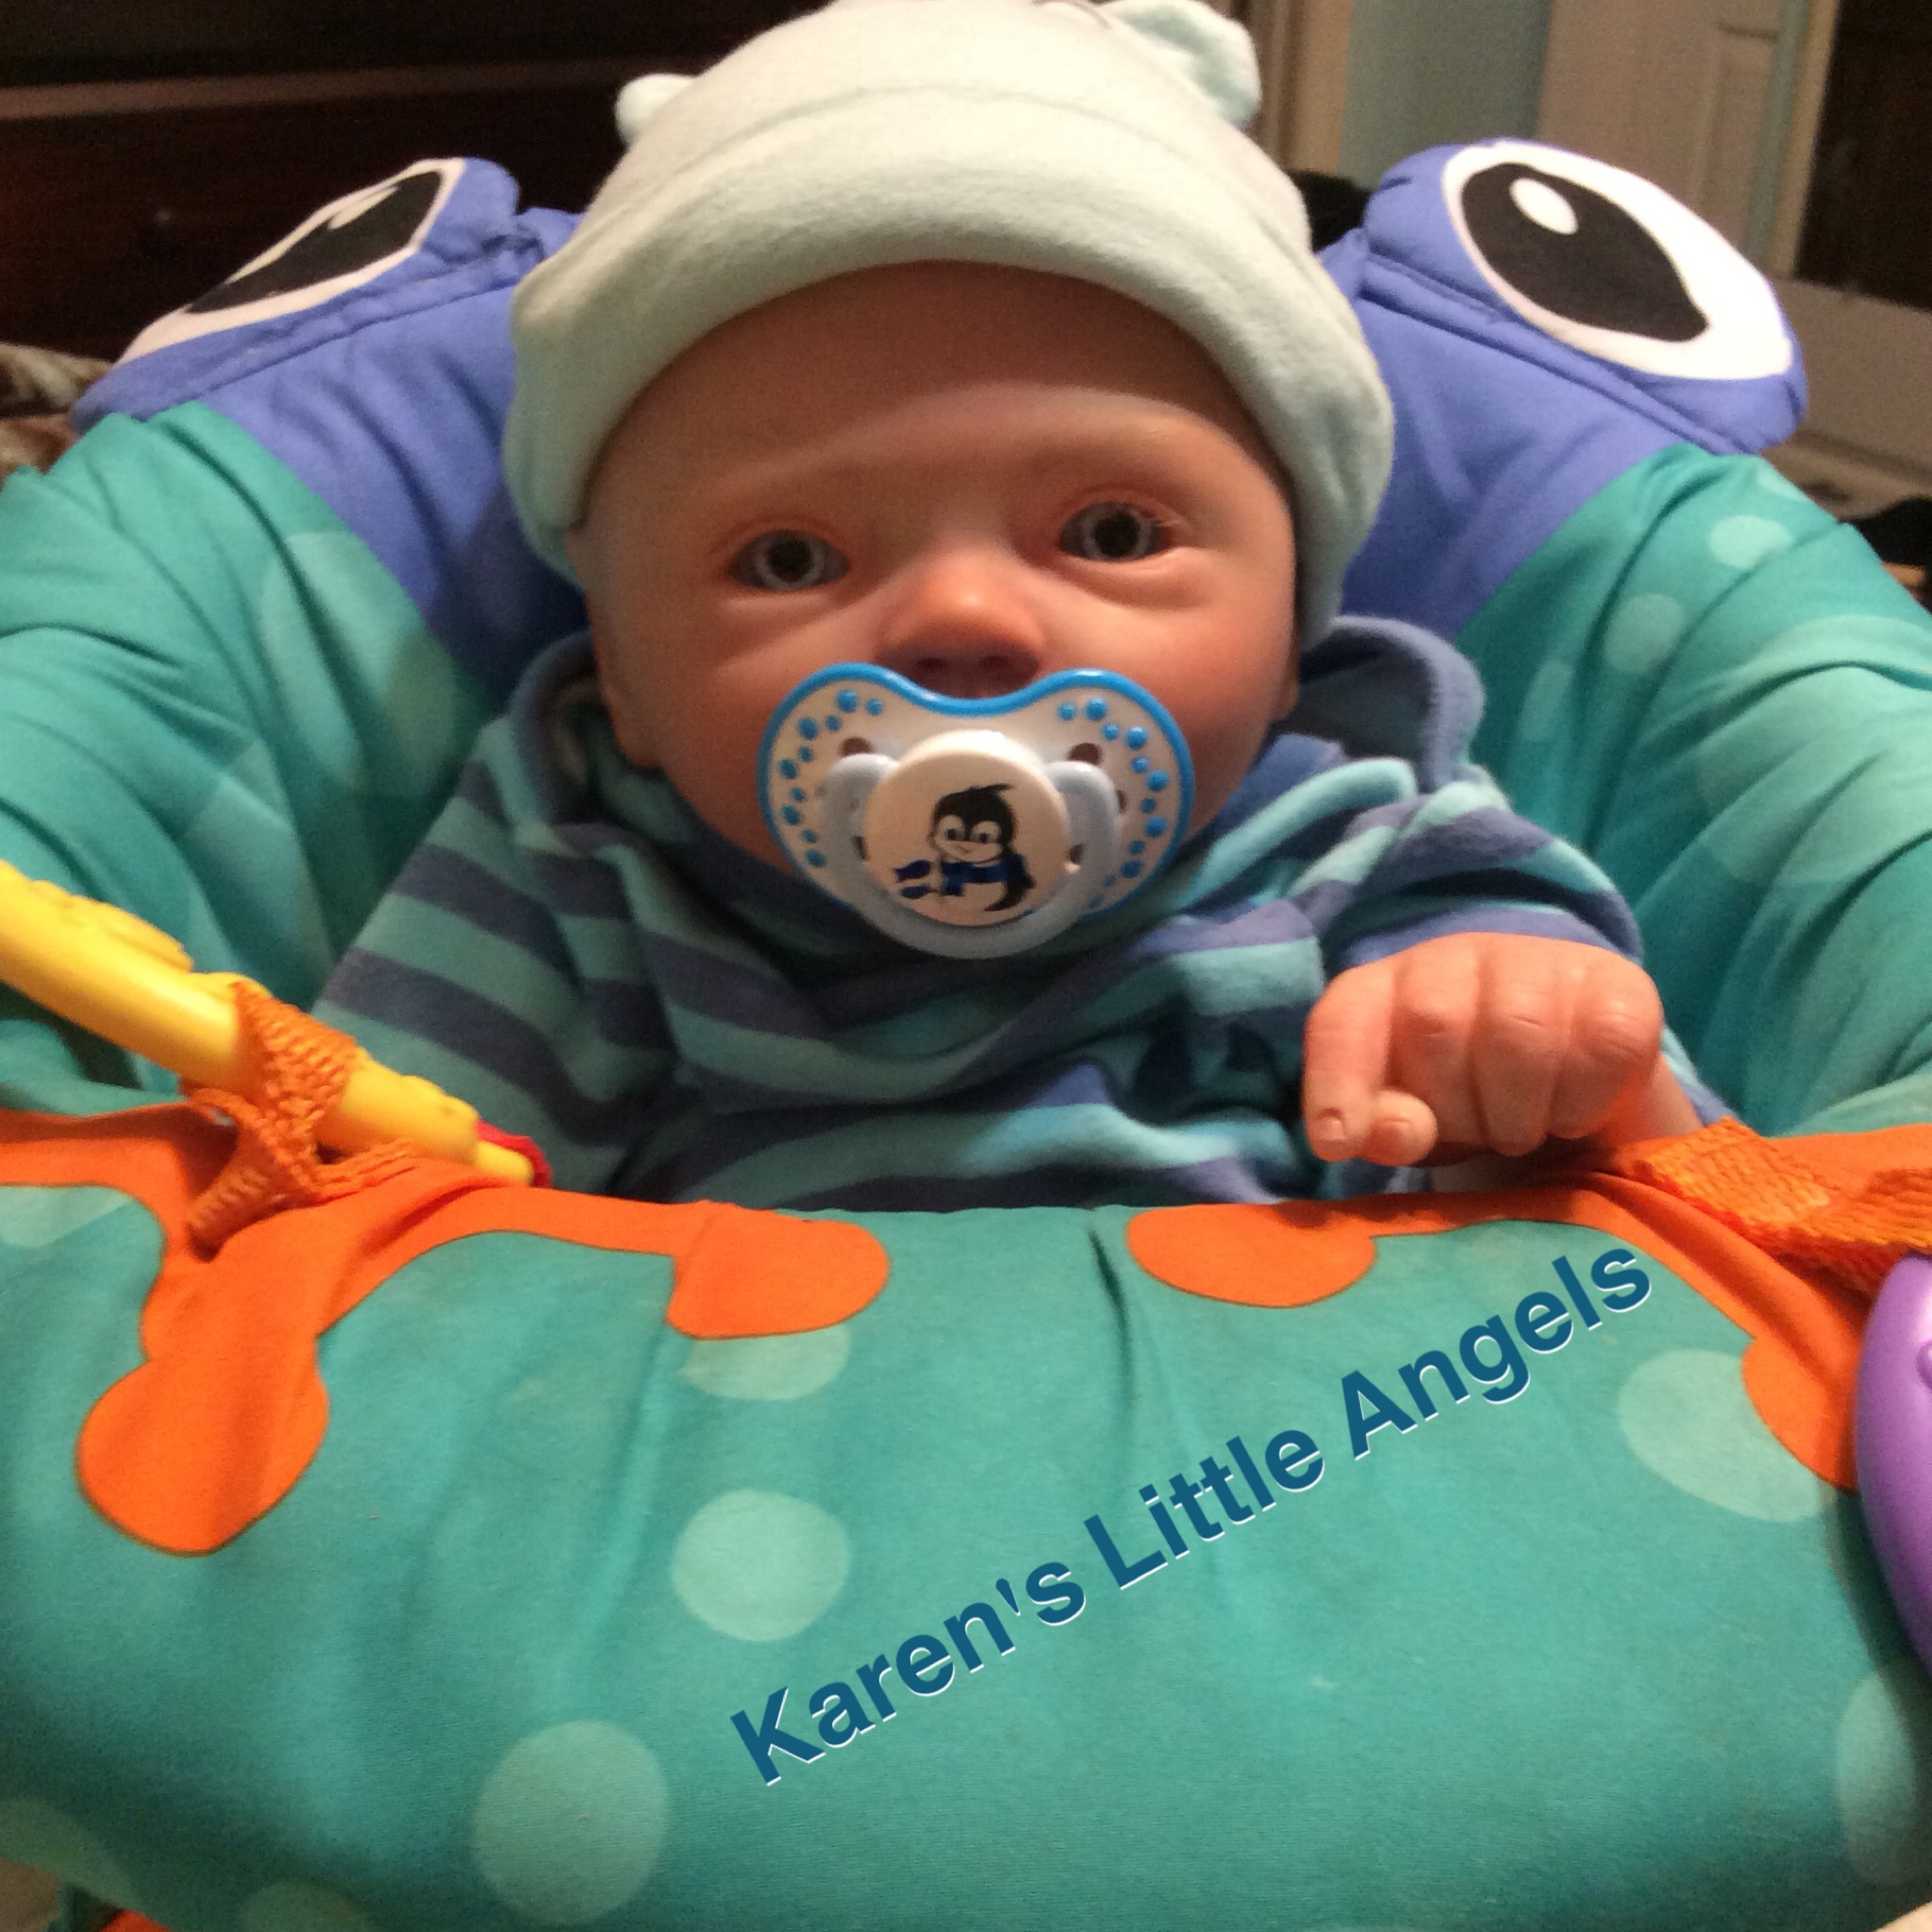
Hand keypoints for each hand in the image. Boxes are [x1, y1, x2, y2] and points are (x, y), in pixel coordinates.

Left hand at [1302, 932, 1699, 1169]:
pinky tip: (1572, 1113)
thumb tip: (1397, 1130)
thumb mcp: (1415, 1132)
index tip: (1338, 1144)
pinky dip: (1582, 1102)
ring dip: (1517, 1112)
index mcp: (1383, 991)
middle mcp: (1453, 957)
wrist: (1576, 1101)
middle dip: (1452, 1107)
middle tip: (1477, 1133)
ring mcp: (1539, 960)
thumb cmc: (1470, 1112)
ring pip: (1519, 1032)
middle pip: (1434, 1023)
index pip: (1343, 1019)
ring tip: (1521, 1129)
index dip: (1337, 1080)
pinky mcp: (1620, 985)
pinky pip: (1602, 1043)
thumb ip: (1386, 1132)